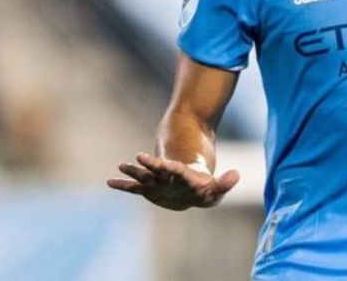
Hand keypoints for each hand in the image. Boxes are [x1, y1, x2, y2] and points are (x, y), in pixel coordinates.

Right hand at [106, 153, 239, 210]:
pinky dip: (122, 185)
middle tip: (139, 157)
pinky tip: (109, 182)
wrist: (190, 188)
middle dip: (150, 164)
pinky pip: (133, 187)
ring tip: (121, 165)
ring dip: (134, 171)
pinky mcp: (148, 190)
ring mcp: (156, 181)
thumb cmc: (203, 188)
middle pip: (157, 168)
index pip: (176, 170)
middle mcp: (167, 175)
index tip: (164, 164)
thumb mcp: (216, 189)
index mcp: (182, 174)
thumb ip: (225, 183)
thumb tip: (236, 175)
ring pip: (143, 175)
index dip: (171, 167)